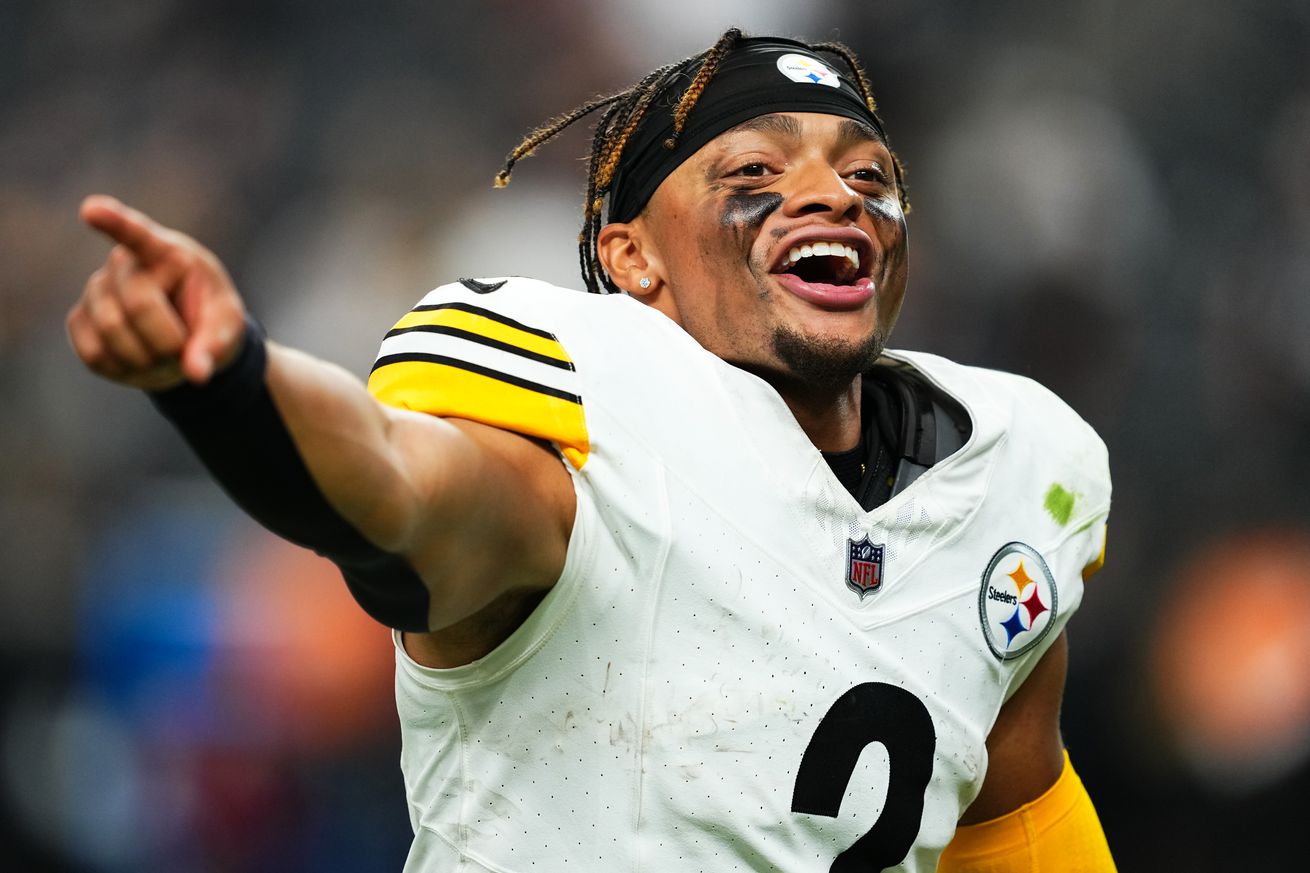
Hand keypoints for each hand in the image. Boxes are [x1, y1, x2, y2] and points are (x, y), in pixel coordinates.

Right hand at [68, 195, 246, 390]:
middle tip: (184, 348)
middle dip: (167, 340)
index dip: (114, 221)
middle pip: (138, 305)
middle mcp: (124, 263)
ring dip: (145, 358)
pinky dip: (122, 369)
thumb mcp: (227, 328)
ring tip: (163, 353)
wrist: (187, 338)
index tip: (91, 210)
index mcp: (167, 252)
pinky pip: (94, 354)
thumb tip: (197, 374)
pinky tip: (138, 359)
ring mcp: (97, 289)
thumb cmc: (210, 319)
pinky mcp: (79, 320)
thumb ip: (215, 347)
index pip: (138, 233)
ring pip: (111, 331)